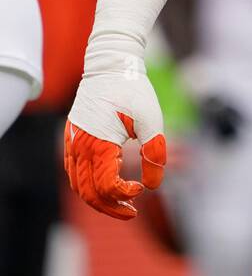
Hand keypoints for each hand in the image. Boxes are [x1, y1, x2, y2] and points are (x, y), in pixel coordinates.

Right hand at [65, 57, 165, 219]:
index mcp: (99, 143)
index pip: (106, 186)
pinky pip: (72, 170)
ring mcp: (72, 142)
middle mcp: (80, 146)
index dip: (123, 196)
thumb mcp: (152, 120)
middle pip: (88, 193)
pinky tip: (106, 182)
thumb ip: (155, 154)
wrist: (111, 65)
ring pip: (77, 185)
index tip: (141, 190)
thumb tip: (152, 187)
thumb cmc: (133, 90)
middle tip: (131, 210)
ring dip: (97, 198)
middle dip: (110, 207)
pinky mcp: (72, 137)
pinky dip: (86, 184)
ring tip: (120, 200)